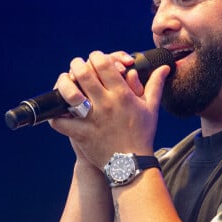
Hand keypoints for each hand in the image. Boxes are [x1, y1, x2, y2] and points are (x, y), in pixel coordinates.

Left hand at [49, 50, 169, 167]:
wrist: (132, 164)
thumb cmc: (142, 135)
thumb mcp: (151, 108)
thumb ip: (155, 85)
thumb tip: (165, 68)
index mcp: (122, 95)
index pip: (104, 64)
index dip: (96, 56)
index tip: (95, 59)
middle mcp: (106, 104)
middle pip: (84, 73)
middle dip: (77, 64)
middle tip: (77, 65)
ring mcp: (92, 119)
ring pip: (70, 93)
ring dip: (64, 84)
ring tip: (65, 82)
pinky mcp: (81, 134)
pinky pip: (61, 122)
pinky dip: (55, 116)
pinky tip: (57, 111)